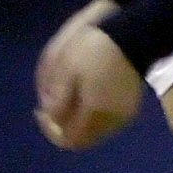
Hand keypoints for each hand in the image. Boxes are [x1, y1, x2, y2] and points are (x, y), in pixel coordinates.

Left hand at [34, 22, 143, 149]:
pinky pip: (108, 122)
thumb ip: (56, 99)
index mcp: (95, 112)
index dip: (51, 130)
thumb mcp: (65, 68)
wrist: (131, 32)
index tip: (40, 111)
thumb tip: (51, 117)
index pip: (70, 140)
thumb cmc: (94, 48)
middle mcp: (112, 120)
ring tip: (70, 98)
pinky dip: (93, 115)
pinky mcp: (131, 107)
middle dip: (64, 125)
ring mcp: (124, 115)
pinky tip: (87, 95)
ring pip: (96, 130)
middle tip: (53, 105)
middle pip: (83, 138)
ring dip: (79, 120)